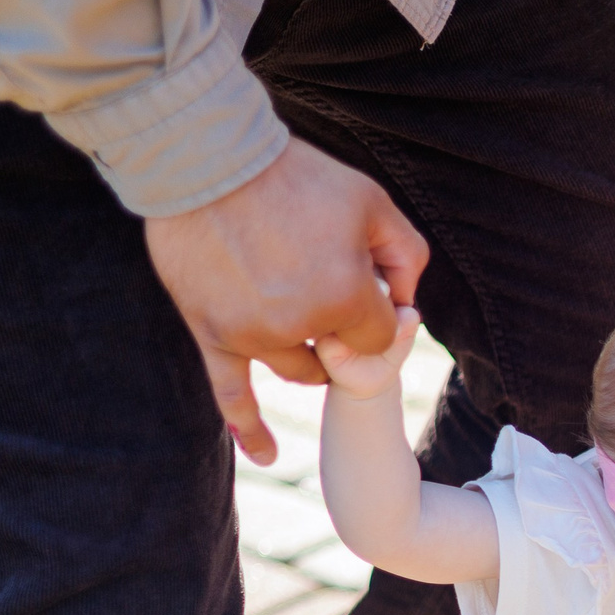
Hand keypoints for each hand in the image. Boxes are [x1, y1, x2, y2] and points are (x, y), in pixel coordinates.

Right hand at [145, 138, 429, 464]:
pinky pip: (232, 397)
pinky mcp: (212, 335)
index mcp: (346, 298)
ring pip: (298, 369)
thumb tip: (410, 302)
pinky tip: (266, 455)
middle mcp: (301, 327)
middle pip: (341, 353)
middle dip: (345, 324)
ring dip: (310, 351)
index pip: (382, 332)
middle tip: (324, 273)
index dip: (380, 304)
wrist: (205, 159)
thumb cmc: (294, 175)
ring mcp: (253, 336)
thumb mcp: (372, 202)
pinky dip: (250, 429)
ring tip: (300, 303)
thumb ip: (406, 254)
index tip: (364, 270)